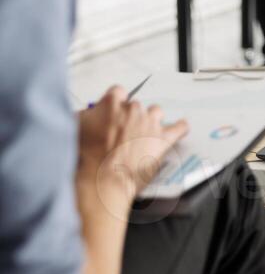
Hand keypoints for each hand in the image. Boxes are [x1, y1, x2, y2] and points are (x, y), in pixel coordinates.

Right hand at [77, 86, 188, 204]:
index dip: (115, 105)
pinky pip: (179, 128)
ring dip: (151, 121)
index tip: (113, 113)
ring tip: (144, 135)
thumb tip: (86, 112)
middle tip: (122, 134)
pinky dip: (180, 128)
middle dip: (130, 117)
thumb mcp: (75, 127)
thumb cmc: (88, 158)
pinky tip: (180, 128)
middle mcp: (133, 109)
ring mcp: (150, 124)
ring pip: (156, 112)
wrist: (101, 179)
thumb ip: (84, 114)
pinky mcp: (162, 139)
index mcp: (113, 103)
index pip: (118, 93)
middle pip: (136, 105)